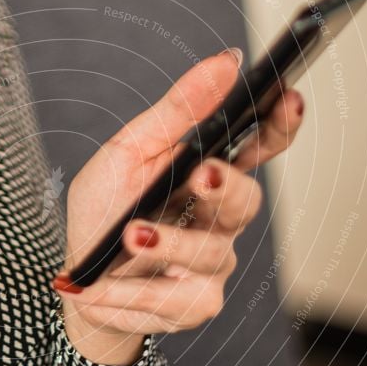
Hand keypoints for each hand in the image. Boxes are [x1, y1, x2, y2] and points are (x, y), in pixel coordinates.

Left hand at [53, 49, 304, 364]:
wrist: (80, 279)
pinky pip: (181, 299)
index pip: (257, 146)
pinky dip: (137, 290)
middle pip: (246, 201)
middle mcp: (217, 218)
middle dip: (226, 189)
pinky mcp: (195, 303)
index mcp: (207, 173)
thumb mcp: (126, 153)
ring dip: (170, 243)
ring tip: (132, 234)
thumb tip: (225, 62)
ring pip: (211, 252)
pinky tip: (107, 283)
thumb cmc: (105, 211)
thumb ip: (175, 112)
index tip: (286, 97)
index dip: (278, 125)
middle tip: (202, 177)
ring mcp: (210, 263)